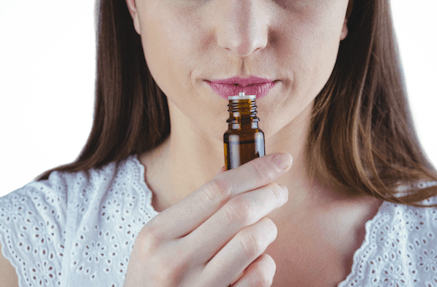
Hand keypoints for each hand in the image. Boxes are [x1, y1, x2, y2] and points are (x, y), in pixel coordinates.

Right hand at [122, 152, 291, 286]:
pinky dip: (266, 263)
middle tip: (279, 192)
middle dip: (269, 195)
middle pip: (238, 212)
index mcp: (158, 233)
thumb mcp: (160, 240)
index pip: (216, 190)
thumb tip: (231, 171)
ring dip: (268, 229)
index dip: (255, 171)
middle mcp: (174, 260)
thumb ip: (195, 207)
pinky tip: (256, 262)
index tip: (281, 161)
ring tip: (265, 228)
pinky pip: (258, 276)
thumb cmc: (155, 277)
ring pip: (253, 243)